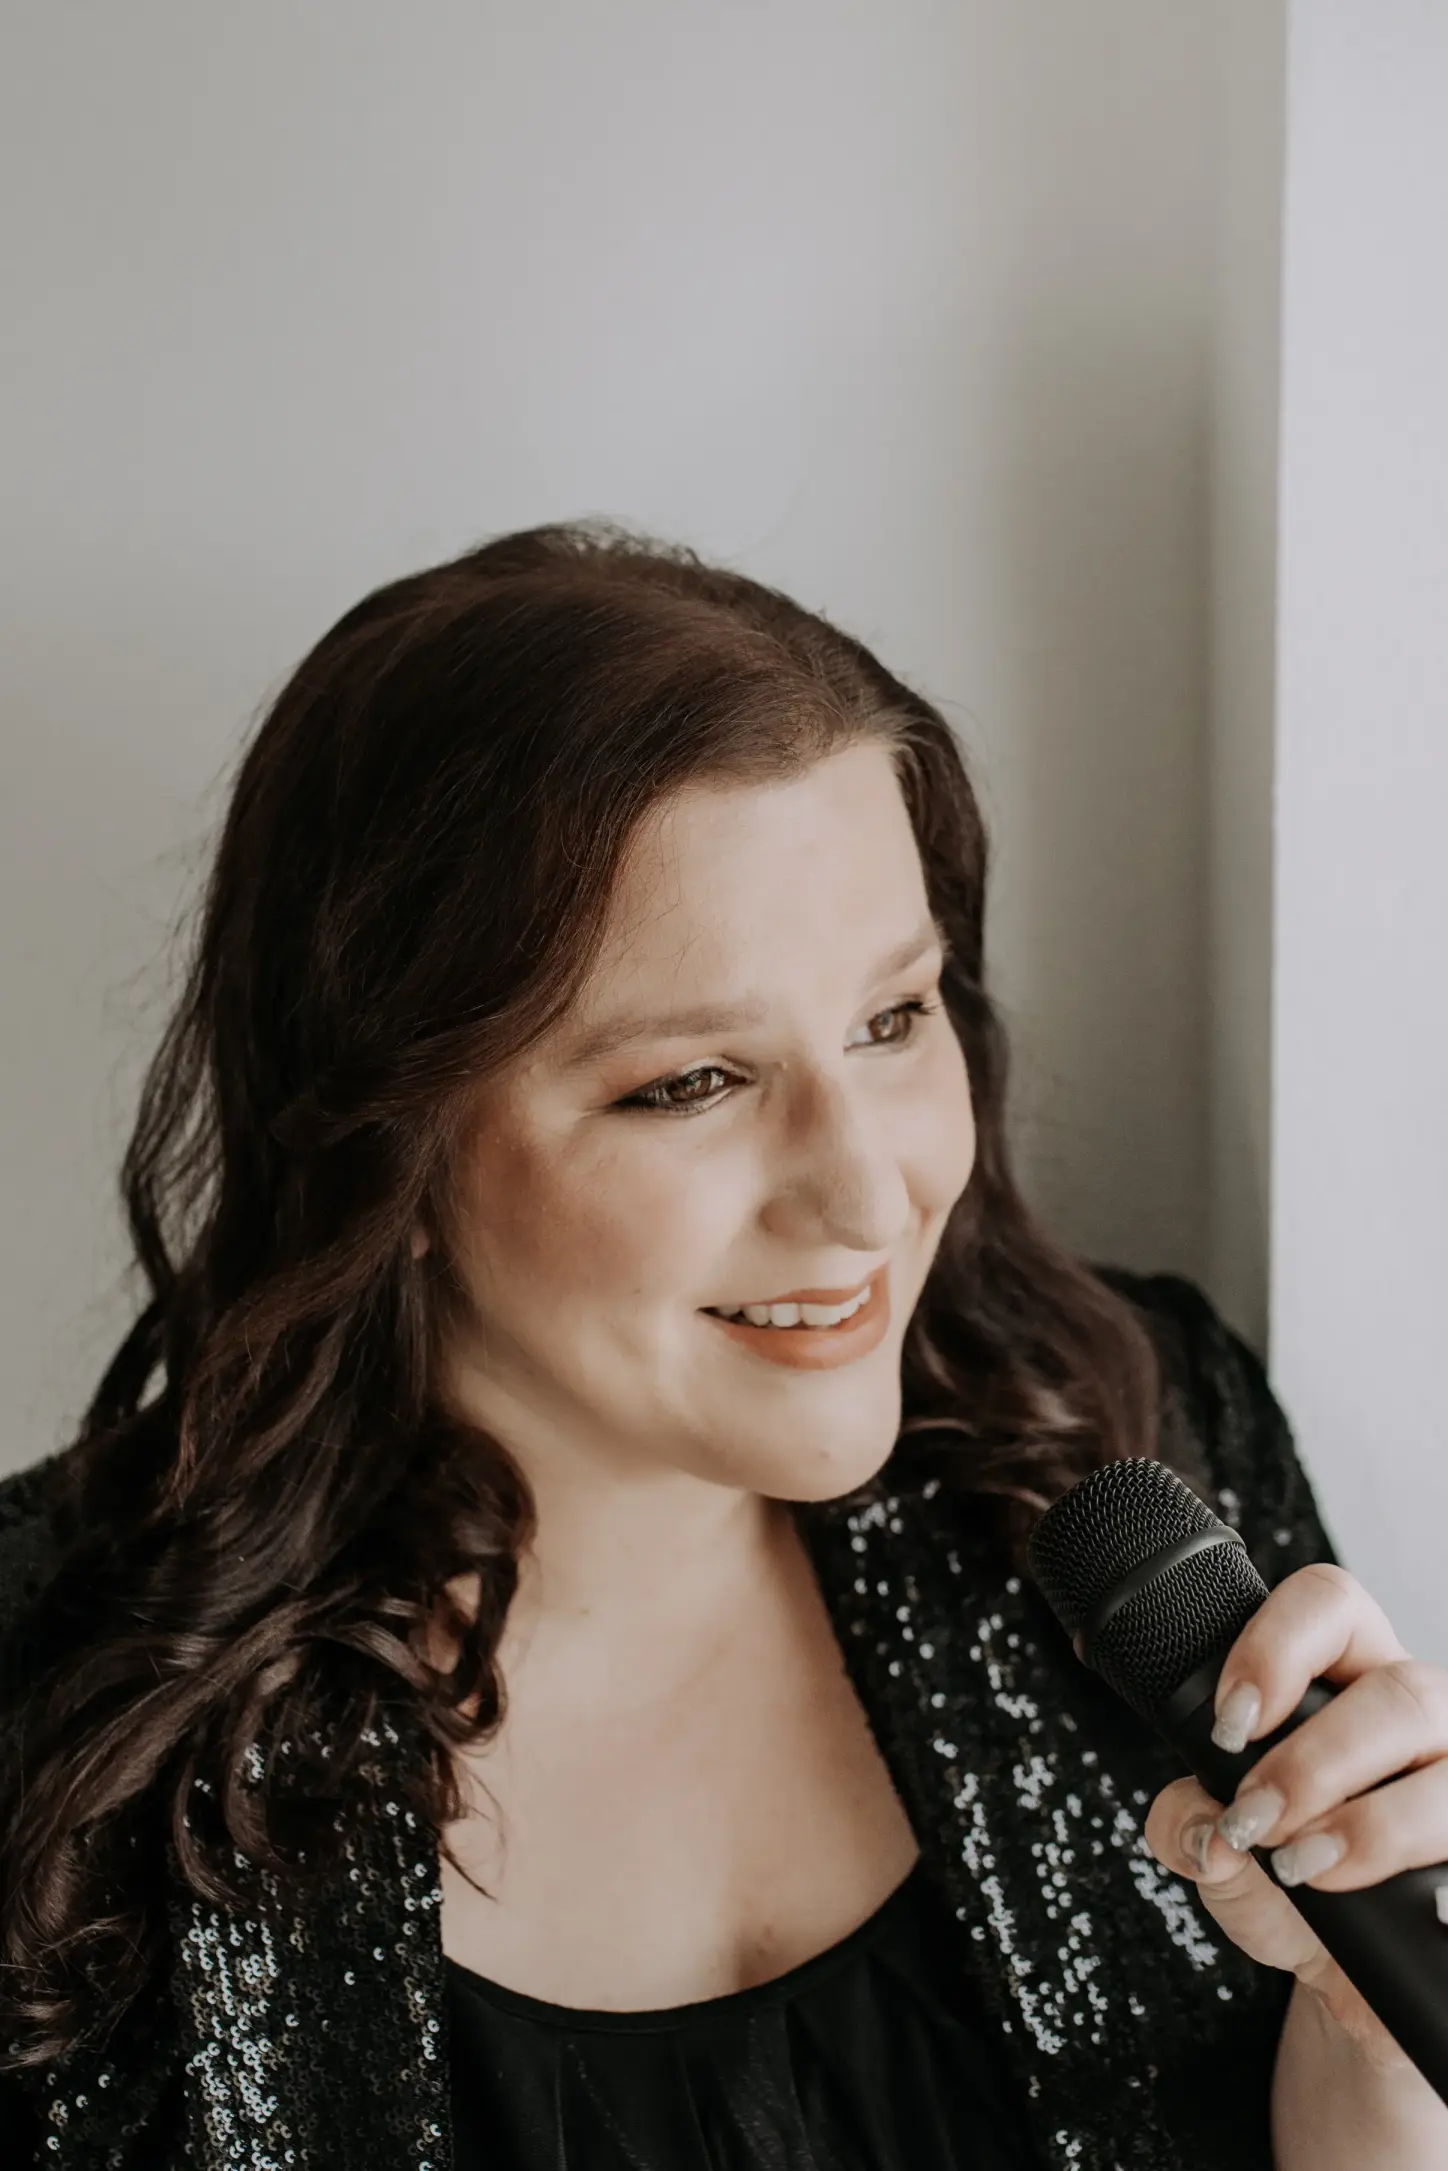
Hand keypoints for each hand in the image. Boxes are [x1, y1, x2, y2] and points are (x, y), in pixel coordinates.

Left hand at [1144, 1561, 1447, 2066]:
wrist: (1338, 1977)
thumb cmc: (1283, 1885)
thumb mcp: (1216, 1849)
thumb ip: (1186, 1826)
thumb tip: (1210, 1839)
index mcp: (1346, 1679)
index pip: (1330, 1604)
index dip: (1278, 1646)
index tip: (1232, 1724)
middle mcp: (1417, 1720)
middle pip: (1399, 1691)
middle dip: (1313, 1761)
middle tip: (1256, 1818)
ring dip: (1370, 1823)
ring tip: (1306, 1867)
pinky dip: (1446, 1885)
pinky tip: (1419, 1910)